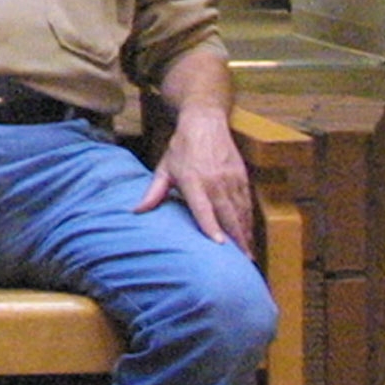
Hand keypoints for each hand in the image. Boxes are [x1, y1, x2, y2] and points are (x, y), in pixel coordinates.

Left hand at [137, 110, 254, 245]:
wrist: (205, 122)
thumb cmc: (181, 148)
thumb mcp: (164, 168)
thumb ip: (153, 192)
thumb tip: (135, 211)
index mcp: (193, 180)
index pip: (203, 208)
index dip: (211, 226)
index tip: (219, 245)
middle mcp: (214, 181)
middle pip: (227, 214)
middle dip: (235, 239)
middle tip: (241, 262)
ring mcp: (231, 179)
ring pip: (240, 211)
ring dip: (245, 233)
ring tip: (248, 255)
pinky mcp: (242, 177)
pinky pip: (247, 203)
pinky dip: (249, 220)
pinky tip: (249, 234)